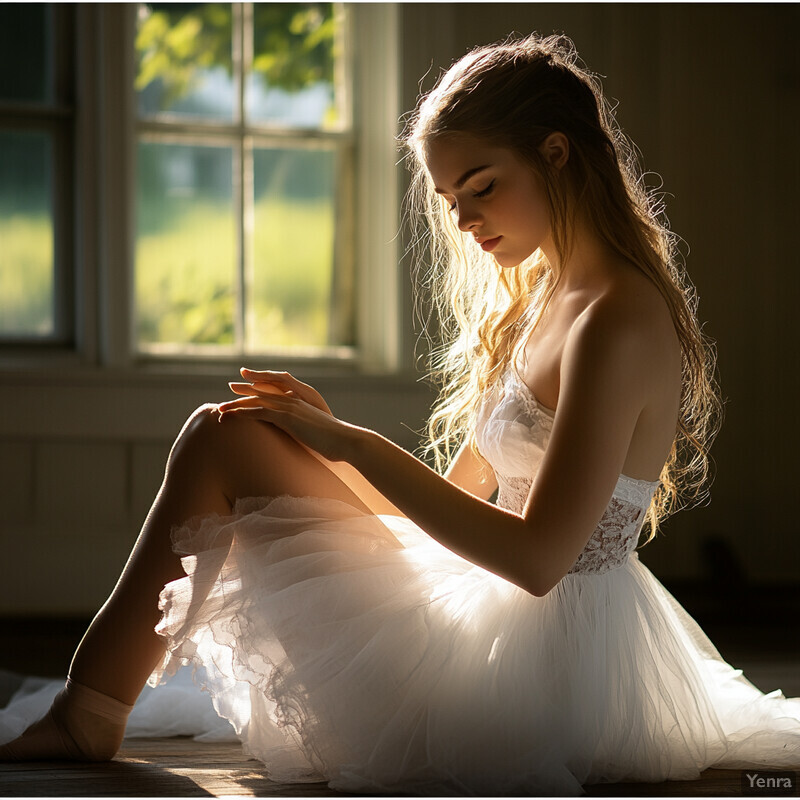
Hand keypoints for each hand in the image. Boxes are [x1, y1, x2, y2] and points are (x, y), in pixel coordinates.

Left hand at [218, 368, 363, 461]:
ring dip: (236, 405)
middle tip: (229, 390)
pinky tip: (230, 416)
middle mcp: (294, 400)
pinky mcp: (287, 417)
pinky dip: (242, 413)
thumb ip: (306, 431)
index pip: (275, 391)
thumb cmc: (334, 442)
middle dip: (244, 391)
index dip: (259, 388)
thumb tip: (300, 439)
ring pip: (257, 401)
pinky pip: (259, 412)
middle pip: (262, 392)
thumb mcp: (316, 434)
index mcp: (301, 402)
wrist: (345, 441)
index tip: (245, 390)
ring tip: (220, 409)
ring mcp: (290, 407)